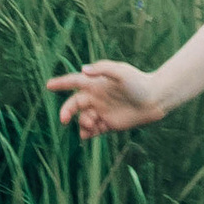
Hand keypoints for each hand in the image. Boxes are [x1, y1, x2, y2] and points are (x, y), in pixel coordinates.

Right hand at [49, 59, 167, 138]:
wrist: (154, 100)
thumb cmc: (139, 83)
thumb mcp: (121, 72)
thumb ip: (102, 69)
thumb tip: (83, 70)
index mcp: (96, 83)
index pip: (74, 82)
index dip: (61, 83)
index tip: (48, 85)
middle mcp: (96, 97)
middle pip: (74, 104)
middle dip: (67, 112)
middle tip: (64, 120)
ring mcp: (102, 111)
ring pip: (82, 119)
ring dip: (81, 123)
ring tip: (92, 124)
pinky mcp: (108, 124)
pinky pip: (92, 131)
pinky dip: (88, 133)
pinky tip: (90, 134)